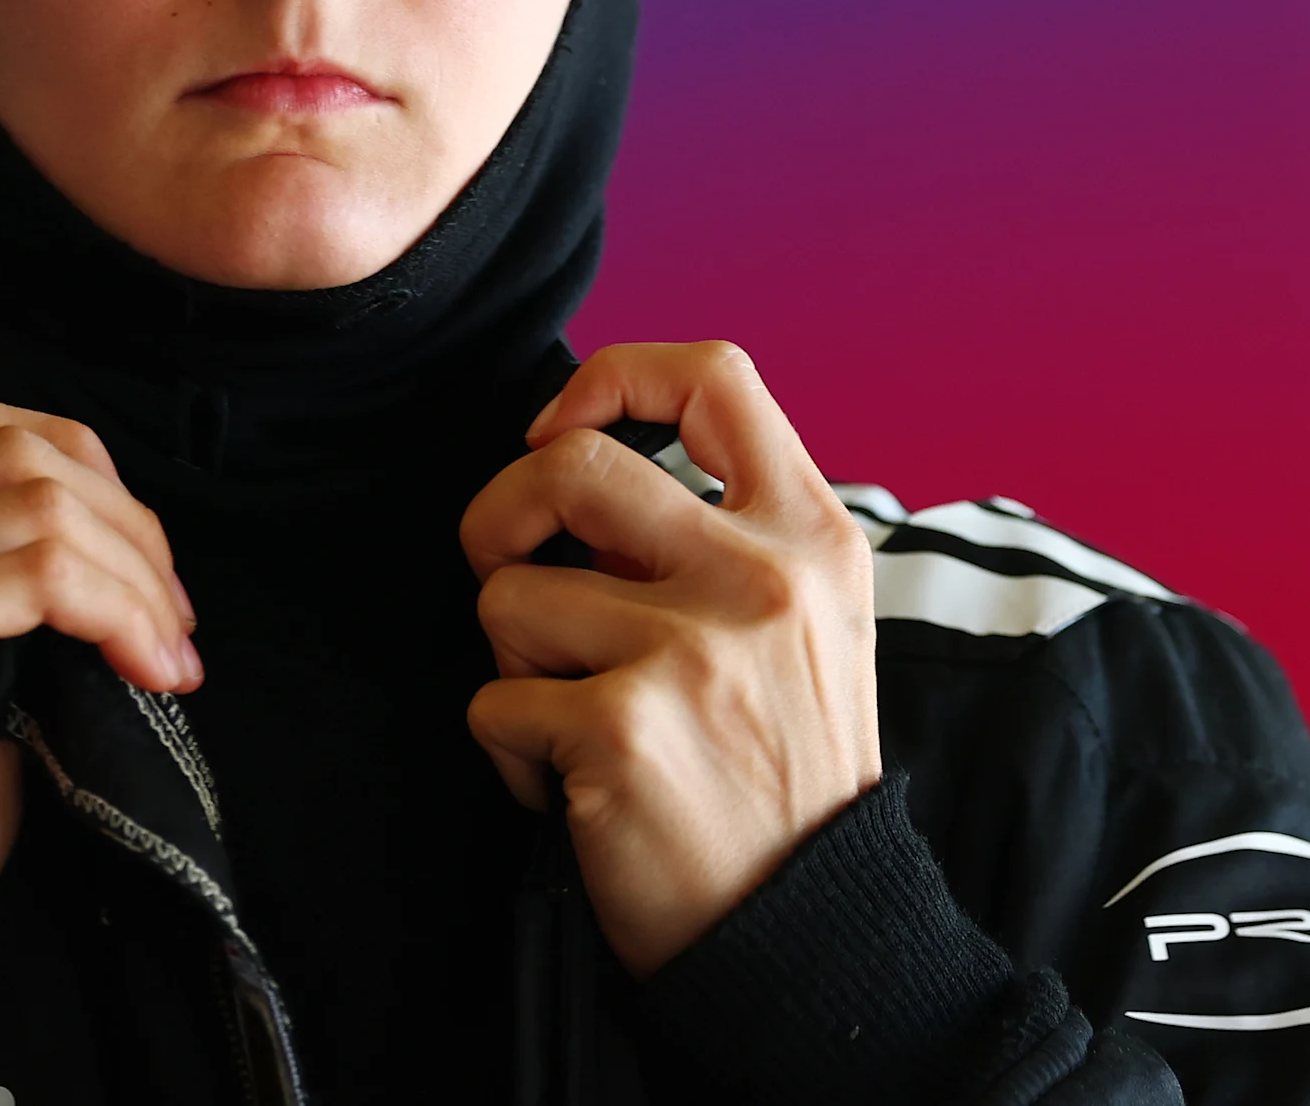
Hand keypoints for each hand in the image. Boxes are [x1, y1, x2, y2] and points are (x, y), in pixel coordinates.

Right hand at [0, 394, 198, 899]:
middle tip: (173, 619)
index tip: (141, 566)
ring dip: (134, 576)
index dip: (80, 475)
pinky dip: (116, 610)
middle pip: (13, 453)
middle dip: (124, 525)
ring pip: (39, 507)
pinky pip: (41, 574)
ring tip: (166, 652)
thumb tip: (112, 543)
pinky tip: (143, 668)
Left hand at [460, 342, 880, 976]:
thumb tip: (583, 452)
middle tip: (505, 574)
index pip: (713, 375)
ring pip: (508, 595)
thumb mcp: (813, 624)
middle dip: (498, 517)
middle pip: (568, 465)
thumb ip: (734, 531)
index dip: (612, 377)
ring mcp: (693, 652)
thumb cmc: (787, 772)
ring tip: (574, 719)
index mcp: (811, 536)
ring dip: (513, 664)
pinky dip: (512, 757)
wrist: (816, 934)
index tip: (558, 433)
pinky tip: (575, 791)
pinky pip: (493, 705)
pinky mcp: (623, 731)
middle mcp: (760, 578)